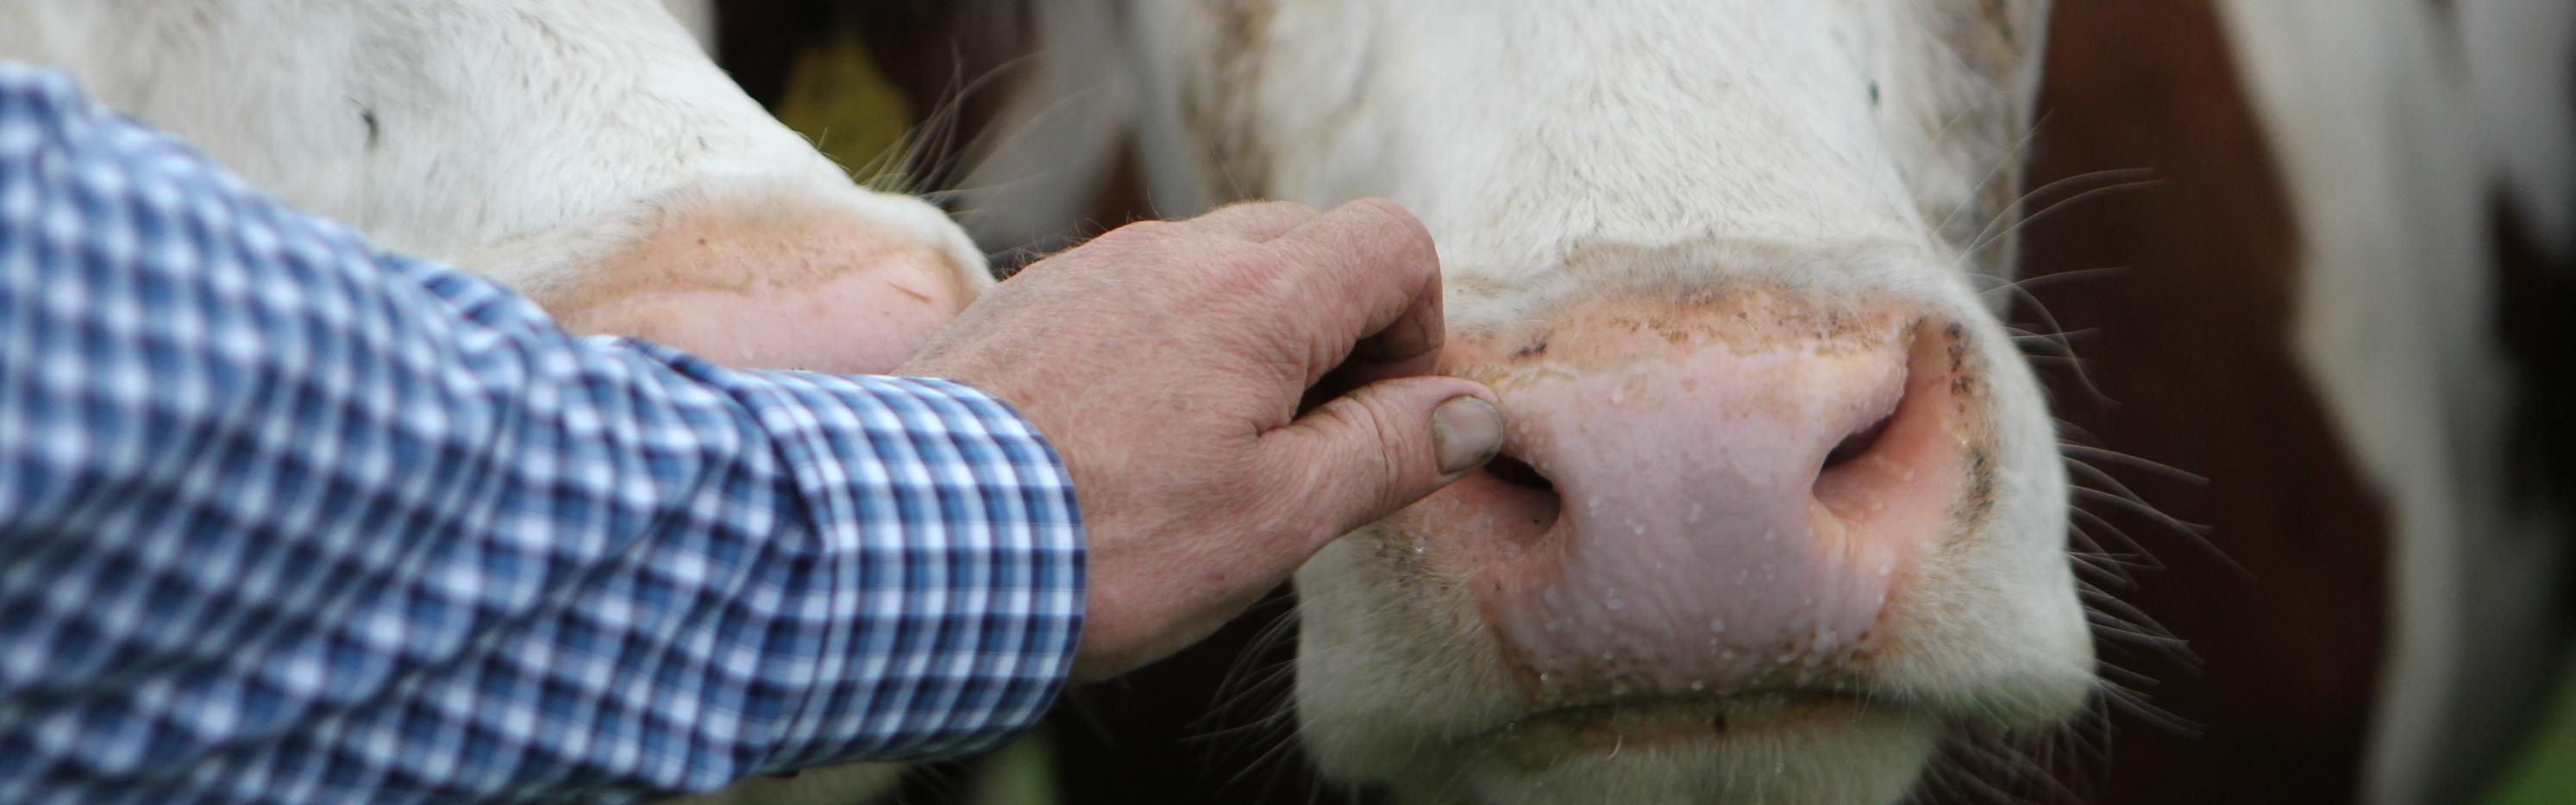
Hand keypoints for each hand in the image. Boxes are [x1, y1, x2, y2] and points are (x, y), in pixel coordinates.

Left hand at [897, 199, 1502, 680]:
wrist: (904, 545)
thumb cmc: (1106, 542)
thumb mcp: (1277, 516)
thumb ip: (1386, 451)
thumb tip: (1471, 414)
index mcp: (1260, 294)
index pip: (1392, 241)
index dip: (1413, 328)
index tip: (1379, 415)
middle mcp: (1176, 251)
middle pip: (1305, 244)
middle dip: (1333, 331)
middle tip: (1302, 444)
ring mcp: (1093, 268)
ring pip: (1214, 268)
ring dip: (1243, 342)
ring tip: (1205, 455)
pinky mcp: (1027, 299)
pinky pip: (1131, 295)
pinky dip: (1160, 349)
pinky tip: (1120, 443)